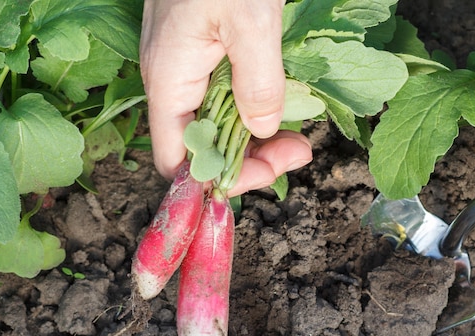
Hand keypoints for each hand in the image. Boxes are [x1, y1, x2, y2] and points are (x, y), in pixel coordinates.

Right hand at [140, 0, 311, 193]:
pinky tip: (288, 104)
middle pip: (204, 145)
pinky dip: (259, 106)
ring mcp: (192, 65)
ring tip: (303, 136)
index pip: (178, 158)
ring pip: (221, 122)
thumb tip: (265, 130)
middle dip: (252, 159)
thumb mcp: (250, 19)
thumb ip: (258, 81)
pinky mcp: (210, 50)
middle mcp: (176, 80)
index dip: (217, 178)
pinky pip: (231, 93)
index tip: (267, 173)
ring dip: (260, 136)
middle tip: (301, 152)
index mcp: (171, 80)